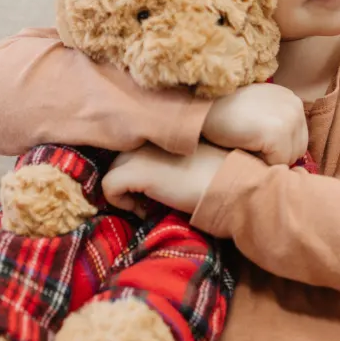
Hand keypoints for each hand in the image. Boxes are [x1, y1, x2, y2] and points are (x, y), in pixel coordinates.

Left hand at [102, 142, 227, 214]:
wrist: (230, 187)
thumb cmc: (220, 178)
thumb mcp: (193, 159)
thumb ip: (171, 158)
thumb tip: (154, 175)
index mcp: (165, 130)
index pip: (136, 145)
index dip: (140, 169)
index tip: (156, 187)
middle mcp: (149, 136)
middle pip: (121, 158)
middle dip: (130, 180)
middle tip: (151, 198)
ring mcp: (140, 152)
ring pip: (113, 171)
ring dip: (126, 191)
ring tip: (149, 204)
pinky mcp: (135, 171)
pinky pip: (109, 187)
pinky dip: (122, 203)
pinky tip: (145, 210)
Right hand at [203, 83, 306, 166]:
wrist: (204, 104)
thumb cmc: (225, 110)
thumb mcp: (259, 108)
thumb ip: (275, 120)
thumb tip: (287, 152)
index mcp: (291, 100)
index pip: (297, 138)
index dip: (276, 147)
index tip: (255, 139)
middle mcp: (295, 106)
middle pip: (297, 150)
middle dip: (275, 154)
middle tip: (249, 142)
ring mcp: (288, 119)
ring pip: (288, 158)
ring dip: (268, 158)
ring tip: (247, 143)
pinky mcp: (278, 132)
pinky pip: (276, 163)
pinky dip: (260, 161)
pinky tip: (245, 145)